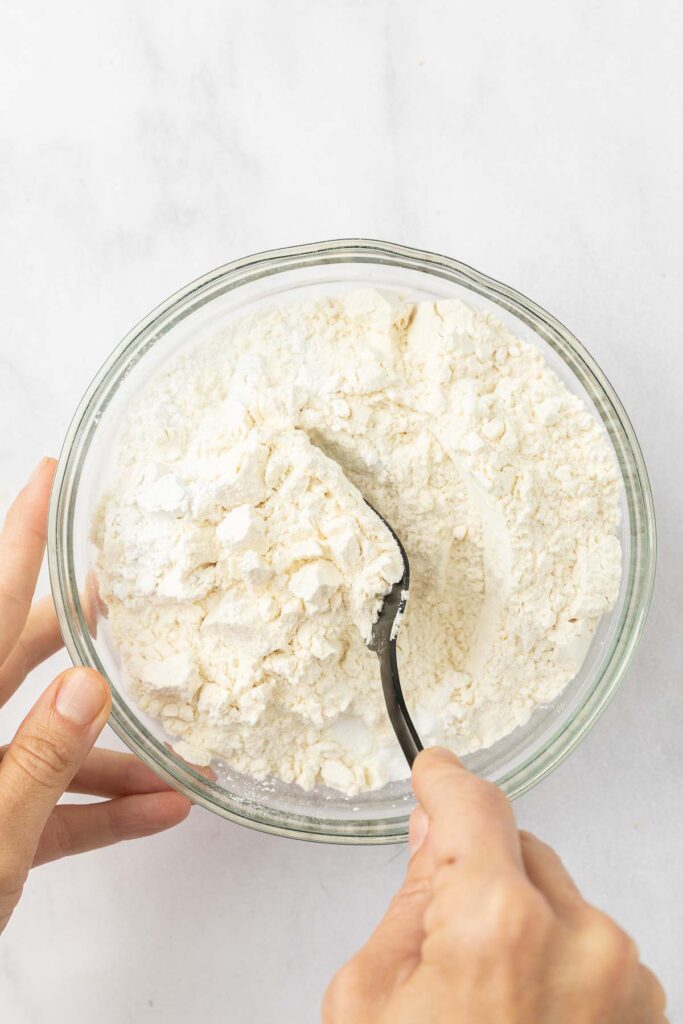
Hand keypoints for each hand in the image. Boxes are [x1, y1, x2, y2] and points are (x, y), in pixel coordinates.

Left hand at [0, 458, 190, 933]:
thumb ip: (38, 761)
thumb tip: (88, 687)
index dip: (21, 533)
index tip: (45, 477)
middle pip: (23, 657)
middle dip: (83, 636)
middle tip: (124, 601)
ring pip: (45, 737)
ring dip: (112, 752)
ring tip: (177, 761)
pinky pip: (47, 800)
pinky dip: (97, 806)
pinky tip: (153, 812)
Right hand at [324, 747, 666, 1023]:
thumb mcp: (370, 1001)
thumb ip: (410, 902)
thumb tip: (432, 835)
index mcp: (501, 926)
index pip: (474, 806)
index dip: (444, 782)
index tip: (435, 772)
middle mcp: (585, 940)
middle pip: (519, 852)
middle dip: (478, 874)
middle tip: (441, 942)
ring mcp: (628, 983)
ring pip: (560, 900)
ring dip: (522, 922)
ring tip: (485, 1006)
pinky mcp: (649, 1014)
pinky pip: (592, 950)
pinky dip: (558, 963)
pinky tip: (522, 1020)